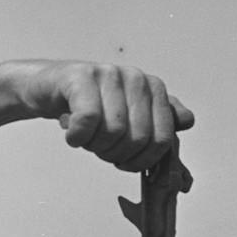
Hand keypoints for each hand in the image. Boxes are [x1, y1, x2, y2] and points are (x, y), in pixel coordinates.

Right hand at [48, 63, 192, 172]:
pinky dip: (77, 137)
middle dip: (115, 154)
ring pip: (113, 132)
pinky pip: (88, 120)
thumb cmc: (89, 104)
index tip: (126, 162)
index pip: (162, 139)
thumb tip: (187, 121)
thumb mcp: (128, 115)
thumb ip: (159, 120)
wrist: (49, 87)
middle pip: (137, 139)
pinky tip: (72, 134)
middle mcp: (135, 78)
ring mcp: (109, 74)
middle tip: (100, 148)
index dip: (142, 160)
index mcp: (153, 88)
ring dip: (94, 146)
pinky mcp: (81, 77)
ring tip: (85, 137)